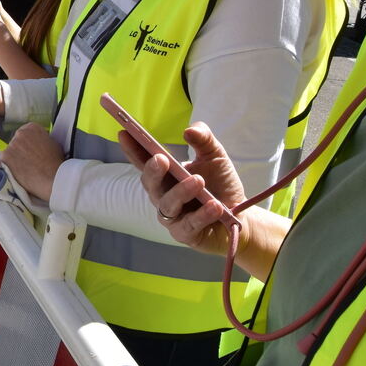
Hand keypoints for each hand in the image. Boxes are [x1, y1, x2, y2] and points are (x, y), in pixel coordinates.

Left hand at [0, 123, 63, 200]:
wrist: (53, 178)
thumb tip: (40, 142)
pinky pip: (4, 163)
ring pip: (10, 153)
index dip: (29, 143)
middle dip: (20, 151)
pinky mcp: (4, 158)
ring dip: (14, 160)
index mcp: (32, 128)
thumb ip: (44, 139)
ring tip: (25, 170)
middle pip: (16, 142)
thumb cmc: (56, 163)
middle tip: (29, 161)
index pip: (26, 132)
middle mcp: (19, 134)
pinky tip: (19, 174)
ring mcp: (10, 145)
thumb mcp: (54, 144)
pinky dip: (9, 168)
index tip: (31, 150)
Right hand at [118, 122, 247, 255]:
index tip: (123, 132)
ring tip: (198, 181)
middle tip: (161, 159)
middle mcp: (162, 195)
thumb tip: (189, 130)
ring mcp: (172, 216)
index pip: (143, 160)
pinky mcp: (186, 234)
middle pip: (150, 183)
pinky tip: (215, 206)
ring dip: (181, 191)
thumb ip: (204, 139)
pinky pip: (190, 225)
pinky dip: (202, 215)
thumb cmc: (220, 184)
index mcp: (165, 174)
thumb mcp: (215, 156)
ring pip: (168, 203)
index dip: (132, 148)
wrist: (241, 216)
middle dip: (153, 171)